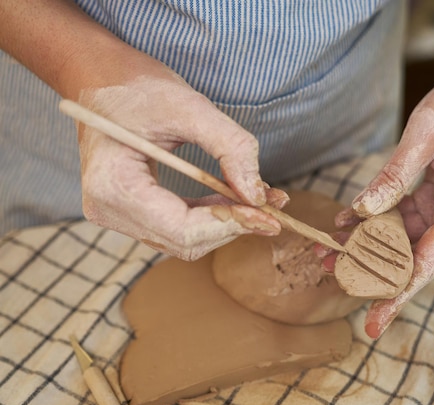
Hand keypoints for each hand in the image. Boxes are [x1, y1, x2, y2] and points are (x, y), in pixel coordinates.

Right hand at [76, 74, 286, 260]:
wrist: (101, 78)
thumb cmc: (137, 86)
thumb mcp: (190, 107)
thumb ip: (230, 148)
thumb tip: (257, 195)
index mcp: (113, 186)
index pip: (182, 230)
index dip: (230, 225)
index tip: (269, 214)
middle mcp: (108, 210)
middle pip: (186, 241)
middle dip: (234, 225)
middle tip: (275, 208)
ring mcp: (117, 214)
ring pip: (186, 239)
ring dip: (227, 223)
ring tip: (265, 203)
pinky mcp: (131, 210)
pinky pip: (179, 225)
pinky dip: (212, 216)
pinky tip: (238, 200)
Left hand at [334, 66, 433, 338]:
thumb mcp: (427, 132)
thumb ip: (395, 174)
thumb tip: (364, 211)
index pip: (429, 262)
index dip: (398, 294)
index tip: (374, 322)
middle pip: (412, 258)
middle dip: (371, 270)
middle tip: (328, 272)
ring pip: (402, 239)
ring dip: (366, 246)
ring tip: (326, 253)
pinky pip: (400, 217)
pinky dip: (373, 221)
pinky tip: (345, 223)